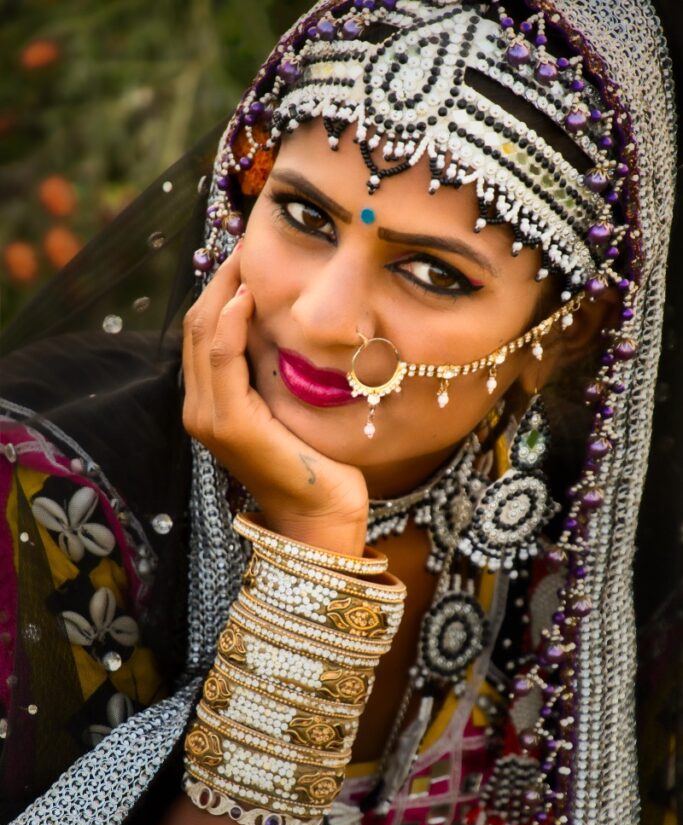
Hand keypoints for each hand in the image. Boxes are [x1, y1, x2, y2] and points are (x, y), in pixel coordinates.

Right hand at [182, 247, 368, 555]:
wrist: (321, 514)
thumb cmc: (314, 461)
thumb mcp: (289, 405)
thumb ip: (273, 370)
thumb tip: (282, 320)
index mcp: (210, 403)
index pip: (202, 332)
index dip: (219, 289)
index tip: (246, 254)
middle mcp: (198, 409)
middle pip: (194, 325)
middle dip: (219, 279)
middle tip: (247, 242)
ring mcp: (208, 418)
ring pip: (201, 334)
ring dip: (224, 289)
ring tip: (248, 256)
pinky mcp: (230, 424)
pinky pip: (221, 357)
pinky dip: (229, 321)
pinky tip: (248, 296)